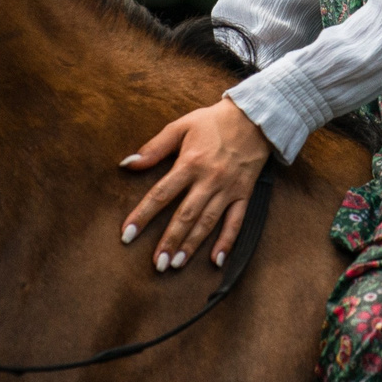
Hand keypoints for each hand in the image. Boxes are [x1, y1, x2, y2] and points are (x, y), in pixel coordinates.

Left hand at [119, 98, 271, 271]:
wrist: (254, 117)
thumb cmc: (212, 122)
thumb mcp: (180, 126)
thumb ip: (154, 147)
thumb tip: (127, 164)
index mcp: (190, 163)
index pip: (161, 194)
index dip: (143, 215)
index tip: (127, 235)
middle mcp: (209, 180)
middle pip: (185, 215)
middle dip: (169, 240)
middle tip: (156, 264)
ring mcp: (228, 189)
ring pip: (207, 222)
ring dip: (192, 245)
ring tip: (176, 264)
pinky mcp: (244, 194)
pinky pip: (236, 222)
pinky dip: (227, 242)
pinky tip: (216, 260)